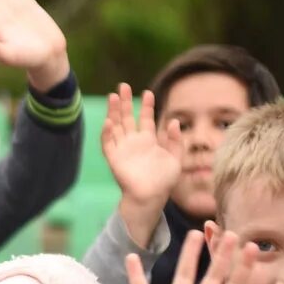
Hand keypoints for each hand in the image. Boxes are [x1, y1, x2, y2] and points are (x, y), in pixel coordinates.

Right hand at [103, 84, 182, 246]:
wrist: (151, 197)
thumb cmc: (164, 182)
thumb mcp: (176, 159)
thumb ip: (175, 141)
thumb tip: (173, 122)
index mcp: (148, 141)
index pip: (145, 119)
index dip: (146, 106)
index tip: (148, 93)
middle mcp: (133, 142)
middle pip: (126, 118)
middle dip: (124, 102)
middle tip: (123, 86)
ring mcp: (122, 149)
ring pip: (115, 126)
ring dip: (113, 112)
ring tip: (112, 96)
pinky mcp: (114, 159)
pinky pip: (108, 143)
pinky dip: (107, 133)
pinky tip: (109, 121)